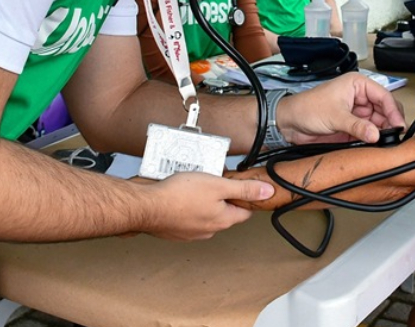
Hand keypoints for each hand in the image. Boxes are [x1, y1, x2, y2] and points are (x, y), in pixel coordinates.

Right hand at [141, 171, 274, 240]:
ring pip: (206, 214)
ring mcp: (192, 233)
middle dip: (222, 196)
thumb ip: (244, 189)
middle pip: (226, 212)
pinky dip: (187, 207)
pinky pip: (188, 217)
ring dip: (203, 201)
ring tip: (193, 185)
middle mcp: (209, 230)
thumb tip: (267, 192)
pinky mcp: (176, 231)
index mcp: (224, 220)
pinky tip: (180, 195)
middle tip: (212, 181)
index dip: (246, 196)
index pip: (246, 211)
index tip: (240, 186)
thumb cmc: (179, 196)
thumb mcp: (218, 185)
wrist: (147, 207)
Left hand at [278, 73, 406, 144]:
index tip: (399, 125)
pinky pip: (369, 132)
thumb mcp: (335, 116)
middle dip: (390, 122)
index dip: (393, 111)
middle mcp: (359, 97)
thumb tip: (376, 135)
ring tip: (386, 142)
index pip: (383, 96)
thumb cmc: (307, 108)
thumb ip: (357, 126)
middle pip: (384, 109)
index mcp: (357, 85)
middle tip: (394, 136)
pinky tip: (376, 144)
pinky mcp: (352, 126)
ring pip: (378, 122)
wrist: (289, 123)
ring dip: (382, 132)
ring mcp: (356, 112)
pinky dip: (373, 139)